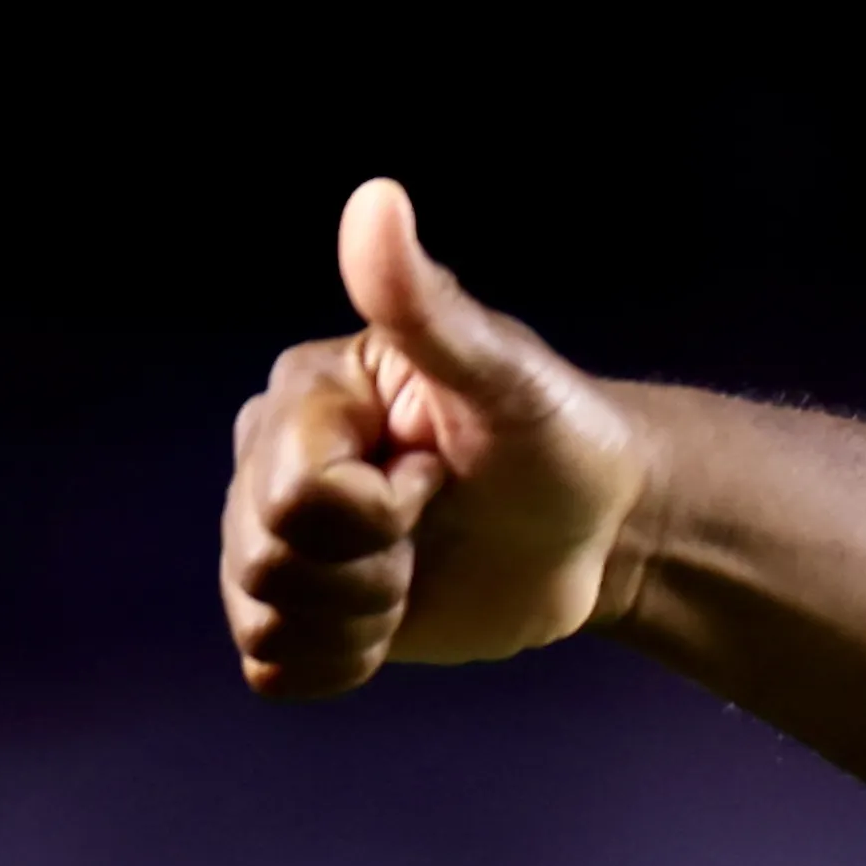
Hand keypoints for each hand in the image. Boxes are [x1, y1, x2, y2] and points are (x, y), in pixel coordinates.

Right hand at [224, 179, 654, 696]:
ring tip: (416, 573)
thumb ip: (428, 305)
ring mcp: (277, 540)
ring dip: (362, 618)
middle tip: (435, 525)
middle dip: (374, 567)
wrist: (599, 530)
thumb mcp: (506, 375)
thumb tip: (377, 198)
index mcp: (304, 396)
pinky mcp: (300, 611)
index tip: (440, 473)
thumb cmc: (560, 438)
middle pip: (267, 561)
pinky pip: (275, 667)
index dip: (382, 507)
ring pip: (267, 618)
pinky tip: (393, 624)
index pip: (294, 495)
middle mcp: (266, 462)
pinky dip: (341, 661)